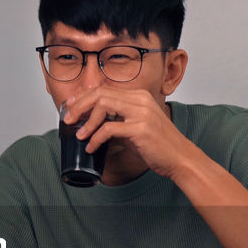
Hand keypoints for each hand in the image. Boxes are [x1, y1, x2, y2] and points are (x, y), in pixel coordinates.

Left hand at [63, 86, 198, 179]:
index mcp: (139, 96)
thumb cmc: (158, 145)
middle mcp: (140, 100)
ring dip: (86, 122)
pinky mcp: (140, 129)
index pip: (105, 89)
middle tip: (68, 119)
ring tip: (79, 135)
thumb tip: (93, 124)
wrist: (180, 158)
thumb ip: (118, 121)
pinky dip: (96, 139)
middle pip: (101, 94)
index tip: (70, 105)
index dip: (84, 96)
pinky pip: (109, 129)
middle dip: (80, 106)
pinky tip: (92, 147)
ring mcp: (141, 113)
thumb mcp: (136, 127)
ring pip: (103, 106)